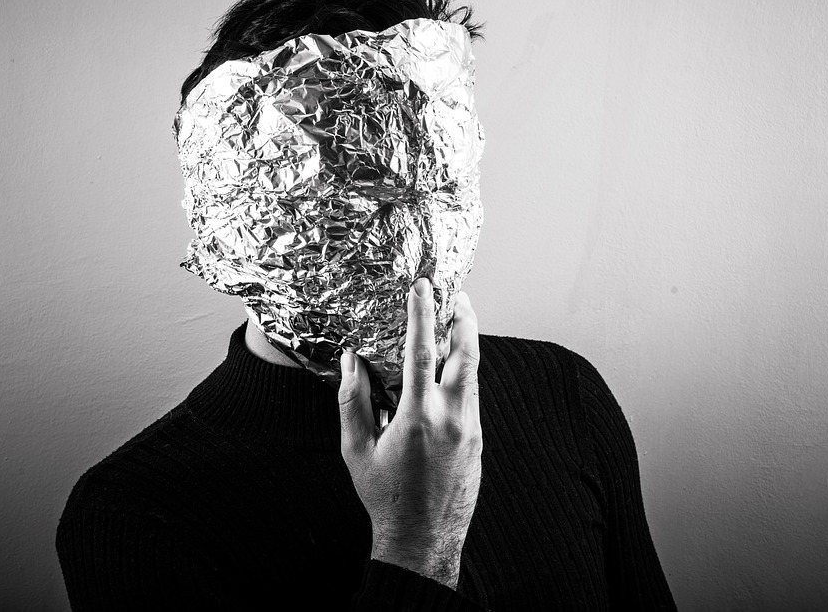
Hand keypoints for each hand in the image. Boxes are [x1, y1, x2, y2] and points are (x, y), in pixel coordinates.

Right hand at [338, 278, 482, 589]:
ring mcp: (469, 428)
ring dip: (465, 344)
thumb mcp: (356, 450)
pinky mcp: (478, 439)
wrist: (423, 540)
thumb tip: (350, 361)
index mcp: (418, 416)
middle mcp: (451, 417)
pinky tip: (450, 369)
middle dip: (463, 319)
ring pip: (473, 373)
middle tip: (456, 295)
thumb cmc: (385, 498)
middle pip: (467, 353)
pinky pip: (472, 395)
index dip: (423, 314)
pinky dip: (463, 374)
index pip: (423, 351)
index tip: (422, 287)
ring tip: (454, 323)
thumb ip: (352, 401)